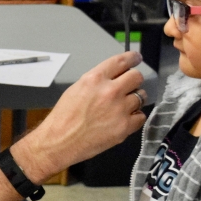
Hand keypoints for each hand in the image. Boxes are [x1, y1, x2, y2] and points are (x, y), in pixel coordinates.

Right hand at [12, 51, 145, 182]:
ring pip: (141, 96)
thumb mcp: (76, 89)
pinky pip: (141, 116)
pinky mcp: (124, 127)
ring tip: (122, 107)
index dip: (132, 58)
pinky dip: (134, 117)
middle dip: (134, 80)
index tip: (136, 58)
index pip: (121, 61)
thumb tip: (113, 79)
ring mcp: (119, 109)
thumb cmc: (63, 118)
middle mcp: (110, 91)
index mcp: (95, 79)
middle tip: (129, 86)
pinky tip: (123, 119)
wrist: (60, 142)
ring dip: (134, 100)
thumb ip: (97, 82)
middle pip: (136, 77)